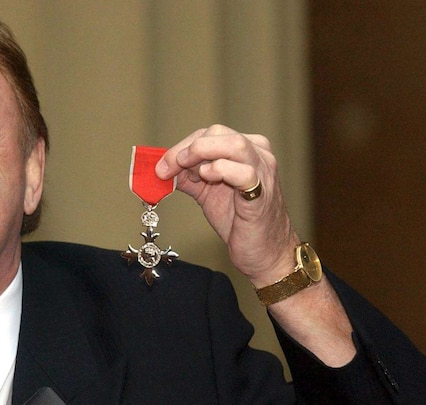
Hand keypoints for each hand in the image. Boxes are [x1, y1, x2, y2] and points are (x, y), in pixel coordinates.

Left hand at [155, 124, 298, 286]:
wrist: (262, 251)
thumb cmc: (239, 220)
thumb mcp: (207, 192)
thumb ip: (188, 177)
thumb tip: (162, 168)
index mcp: (245, 150)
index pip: (210, 134)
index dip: (182, 146)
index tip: (162, 165)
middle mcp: (258, 155)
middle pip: (219, 133)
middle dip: (187, 148)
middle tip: (168, 168)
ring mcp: (263, 172)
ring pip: (234, 145)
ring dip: (201, 152)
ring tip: (186, 170)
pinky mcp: (262, 194)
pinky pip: (244, 173)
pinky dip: (221, 170)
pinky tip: (207, 177)